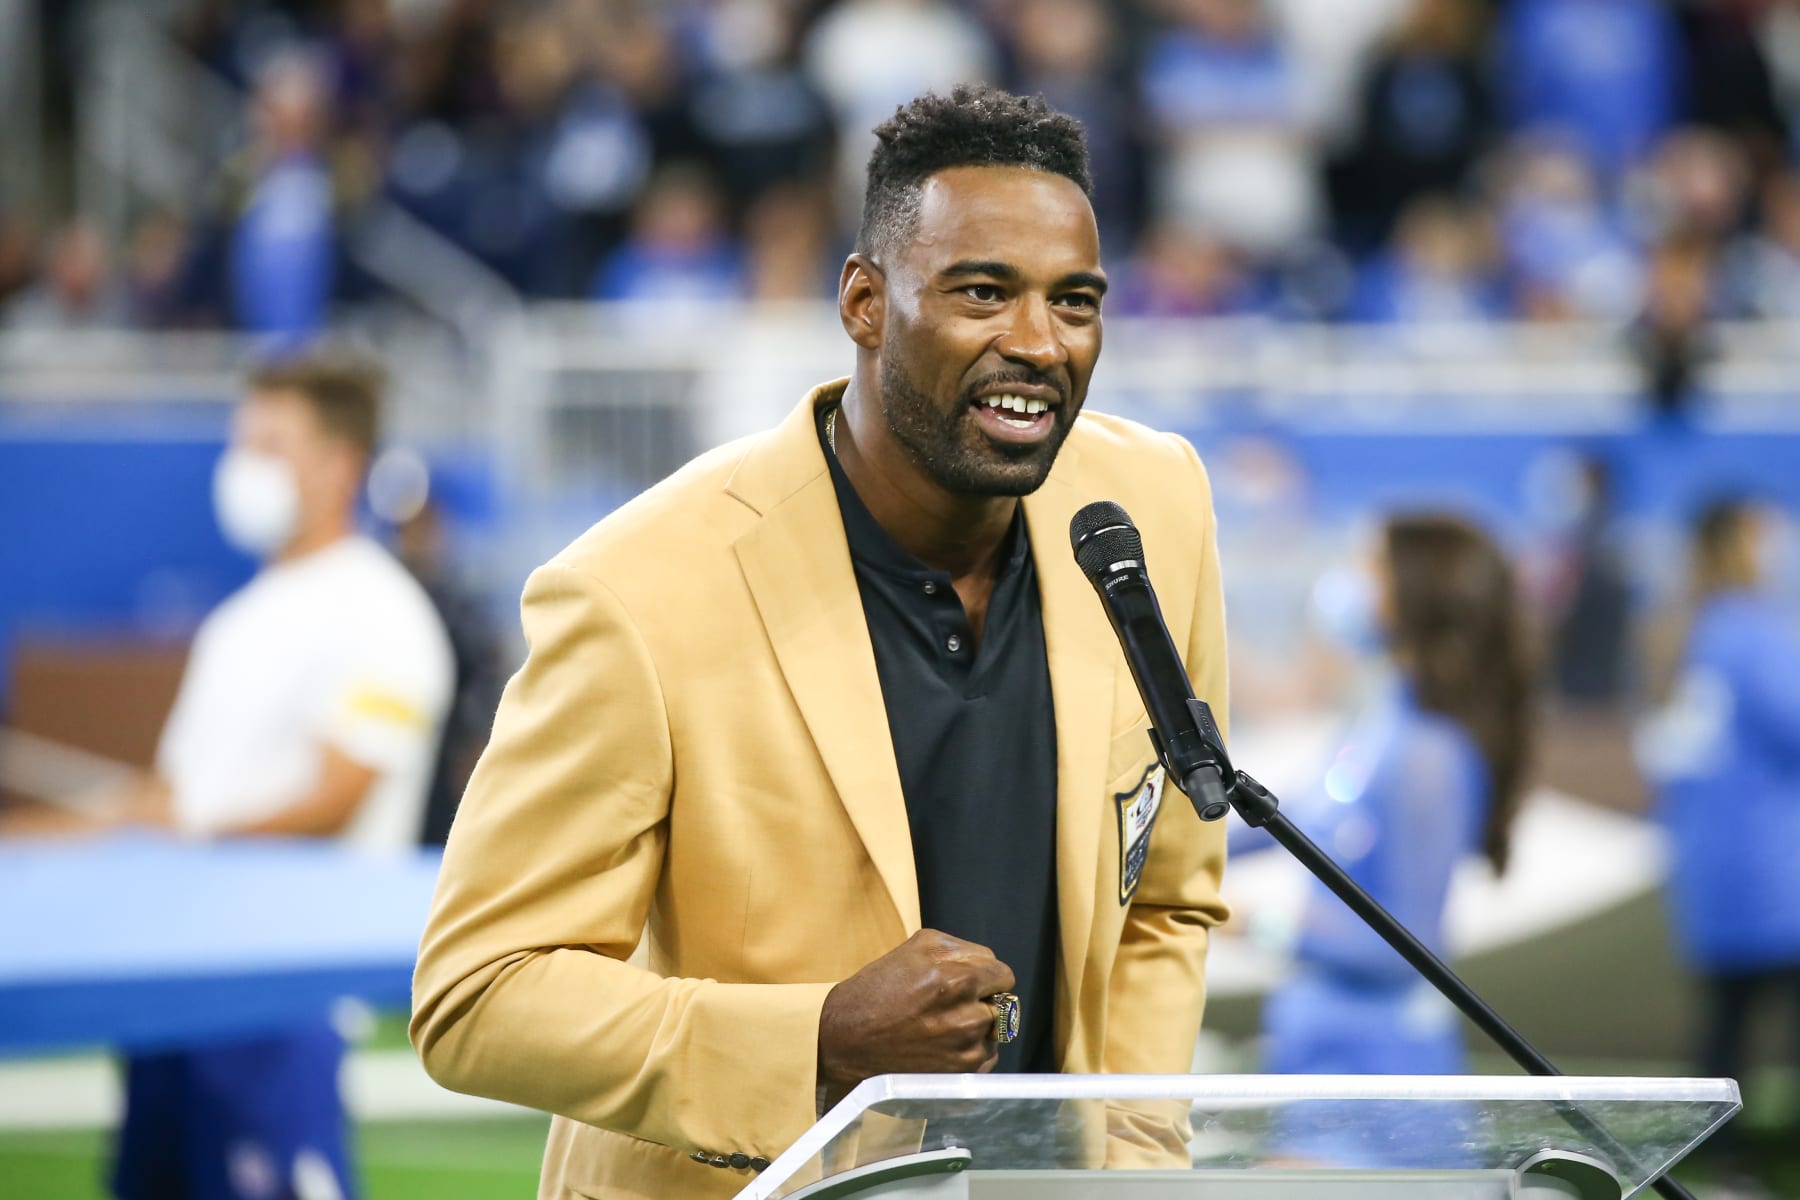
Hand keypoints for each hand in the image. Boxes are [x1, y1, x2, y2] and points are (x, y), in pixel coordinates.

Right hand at [817, 929, 1015, 1104]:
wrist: (843, 1042)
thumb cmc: (874, 992)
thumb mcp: (912, 949)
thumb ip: (956, 949)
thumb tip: (986, 964)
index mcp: (953, 972)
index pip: (1000, 971)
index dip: (985, 975)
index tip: (970, 982)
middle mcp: (964, 1006)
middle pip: (1003, 998)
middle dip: (984, 999)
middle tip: (956, 1005)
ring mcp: (965, 1041)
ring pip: (996, 1028)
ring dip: (978, 1027)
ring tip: (944, 1027)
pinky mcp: (962, 1070)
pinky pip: (988, 1056)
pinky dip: (972, 1052)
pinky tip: (943, 1048)